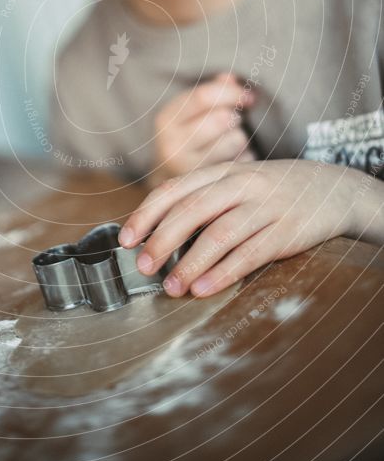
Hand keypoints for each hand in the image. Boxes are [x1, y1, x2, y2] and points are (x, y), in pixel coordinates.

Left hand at [119, 159, 383, 297]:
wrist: (333, 187)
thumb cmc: (273, 190)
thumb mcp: (237, 182)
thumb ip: (203, 198)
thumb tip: (158, 228)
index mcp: (222, 172)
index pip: (174, 189)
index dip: (147, 215)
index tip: (127, 239)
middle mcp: (241, 184)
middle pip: (192, 211)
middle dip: (162, 240)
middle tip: (144, 266)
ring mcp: (265, 207)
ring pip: (219, 234)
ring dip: (191, 263)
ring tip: (172, 287)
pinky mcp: (286, 232)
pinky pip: (250, 254)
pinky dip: (223, 273)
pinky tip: (204, 288)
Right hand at [150, 72, 255, 184]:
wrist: (170, 184)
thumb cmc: (186, 137)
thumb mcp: (188, 112)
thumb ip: (210, 91)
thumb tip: (232, 78)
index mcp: (166, 120)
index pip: (203, 96)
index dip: (232, 92)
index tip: (249, 96)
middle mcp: (173, 146)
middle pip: (223, 119)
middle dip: (235, 116)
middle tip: (233, 122)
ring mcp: (190, 170)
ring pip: (237, 140)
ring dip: (241, 137)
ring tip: (229, 142)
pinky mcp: (209, 187)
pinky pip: (244, 162)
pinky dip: (245, 157)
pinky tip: (233, 159)